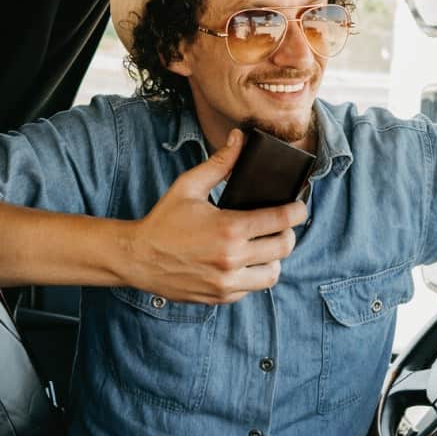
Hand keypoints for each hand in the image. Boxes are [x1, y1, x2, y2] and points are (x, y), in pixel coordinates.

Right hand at [124, 128, 307, 304]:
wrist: (137, 258)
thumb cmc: (163, 220)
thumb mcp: (189, 186)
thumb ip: (219, 163)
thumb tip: (240, 138)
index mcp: (229, 228)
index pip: (281, 220)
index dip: (297, 211)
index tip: (299, 206)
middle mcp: (232, 258)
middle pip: (284, 247)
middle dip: (288, 232)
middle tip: (280, 224)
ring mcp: (227, 282)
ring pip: (274, 273)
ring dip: (274, 258)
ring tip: (264, 246)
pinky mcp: (221, 297)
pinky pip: (252, 288)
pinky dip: (254, 275)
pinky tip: (245, 261)